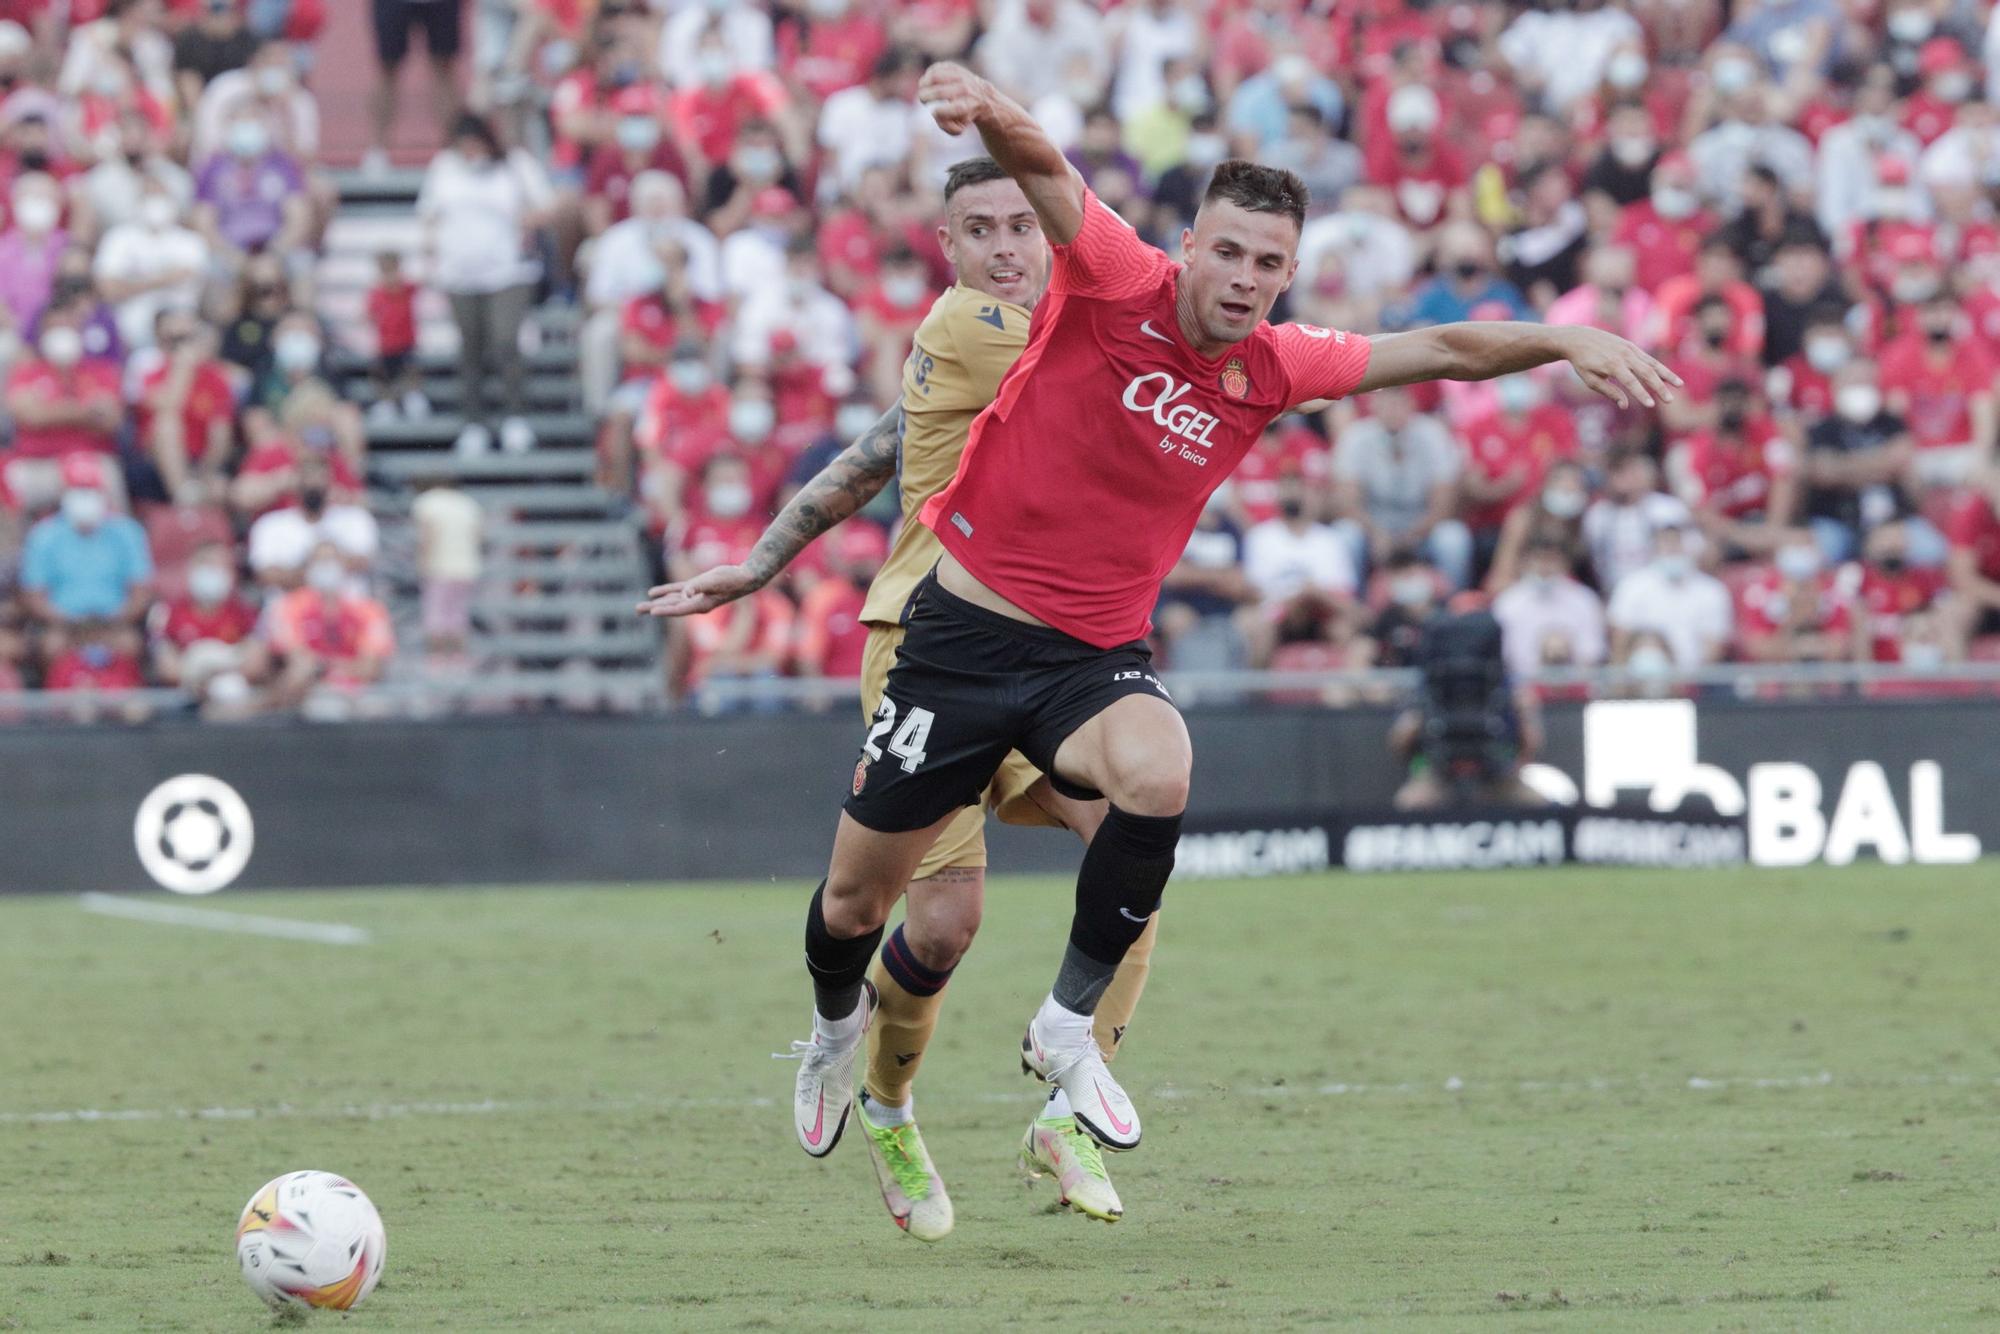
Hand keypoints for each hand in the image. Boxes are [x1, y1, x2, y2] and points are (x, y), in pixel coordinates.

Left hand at [636, 564, 763, 617]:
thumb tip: (686, 593)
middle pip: (670, 608)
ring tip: (641, 607)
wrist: (746, 577)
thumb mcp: (715, 580)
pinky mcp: (697, 588)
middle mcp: (696, 604)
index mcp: (700, 604)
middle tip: (636, 610)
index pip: (679, 608)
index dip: (664, 610)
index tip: (651, 611)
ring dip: (656, 602)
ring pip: (671, 601)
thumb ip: (700, 586)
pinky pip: (677, 591)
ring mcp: (696, 597)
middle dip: (653, 608)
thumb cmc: (733, 579)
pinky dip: (666, 592)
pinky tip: (653, 593)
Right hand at [917, 62, 989, 134]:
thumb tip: (936, 114)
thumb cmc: (965, 114)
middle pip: (940, 92)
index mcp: (968, 105)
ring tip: (922, 90)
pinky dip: (927, 75)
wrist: (981, 95)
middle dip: (926, 97)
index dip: (939, 112)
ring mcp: (960, 76)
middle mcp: (966, 89)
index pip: (955, 108)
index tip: (934, 112)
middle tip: (923, 101)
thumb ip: (948, 127)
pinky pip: (936, 68)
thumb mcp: (960, 126)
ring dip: (923, 85)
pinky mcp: (953, 67)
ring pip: (935, 77)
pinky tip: (927, 82)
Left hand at [1558, 326, 1680, 409]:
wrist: (1578, 338)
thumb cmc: (1583, 363)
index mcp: (1612, 365)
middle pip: (1646, 373)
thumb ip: (1609, 392)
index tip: (1651, 405)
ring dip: (1667, 375)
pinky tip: (1668, 376)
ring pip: (1652, 363)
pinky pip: (1648, 358)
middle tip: (1669, 400)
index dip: (1642, 394)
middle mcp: (1623, 355)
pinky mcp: (1631, 346)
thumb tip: (1625, 405)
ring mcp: (1629, 349)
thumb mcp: (1590, 380)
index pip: (1631, 382)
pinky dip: (1659, 367)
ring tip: (1679, 385)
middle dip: (1659, 387)